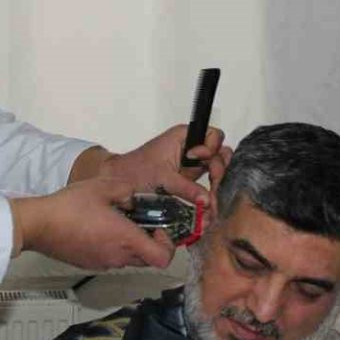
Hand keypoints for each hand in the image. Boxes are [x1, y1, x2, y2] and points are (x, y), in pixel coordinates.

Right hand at [9, 176, 176, 269]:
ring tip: (116, 222)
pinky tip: (97, 228)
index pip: (163, 258)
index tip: (159, 229)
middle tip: (141, 223)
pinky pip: (110, 258)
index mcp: (126, 239)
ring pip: (128, 259)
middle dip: (150, 243)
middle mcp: (118, 257)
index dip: (168, 246)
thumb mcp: (103, 186)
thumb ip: (126, 190)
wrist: (38, 225)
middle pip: (148, 259)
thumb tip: (132, 198)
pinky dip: (111, 247)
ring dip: (130, 244)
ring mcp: (102, 263)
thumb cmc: (70, 206)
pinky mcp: (89, 264)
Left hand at [80, 124, 231, 199]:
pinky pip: (206, 183)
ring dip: (216, 183)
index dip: (210, 147)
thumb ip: (187, 188)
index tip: (196, 158)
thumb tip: (206, 200)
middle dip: (218, 169)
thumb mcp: (163, 178)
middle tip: (212, 182)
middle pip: (219, 154)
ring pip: (215, 170)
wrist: (120, 185)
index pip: (213, 136)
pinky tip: (207, 204)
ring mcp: (191, 165)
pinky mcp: (189, 180)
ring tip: (210, 197)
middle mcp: (191, 149)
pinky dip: (209, 193)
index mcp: (185, 137)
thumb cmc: (135, 171)